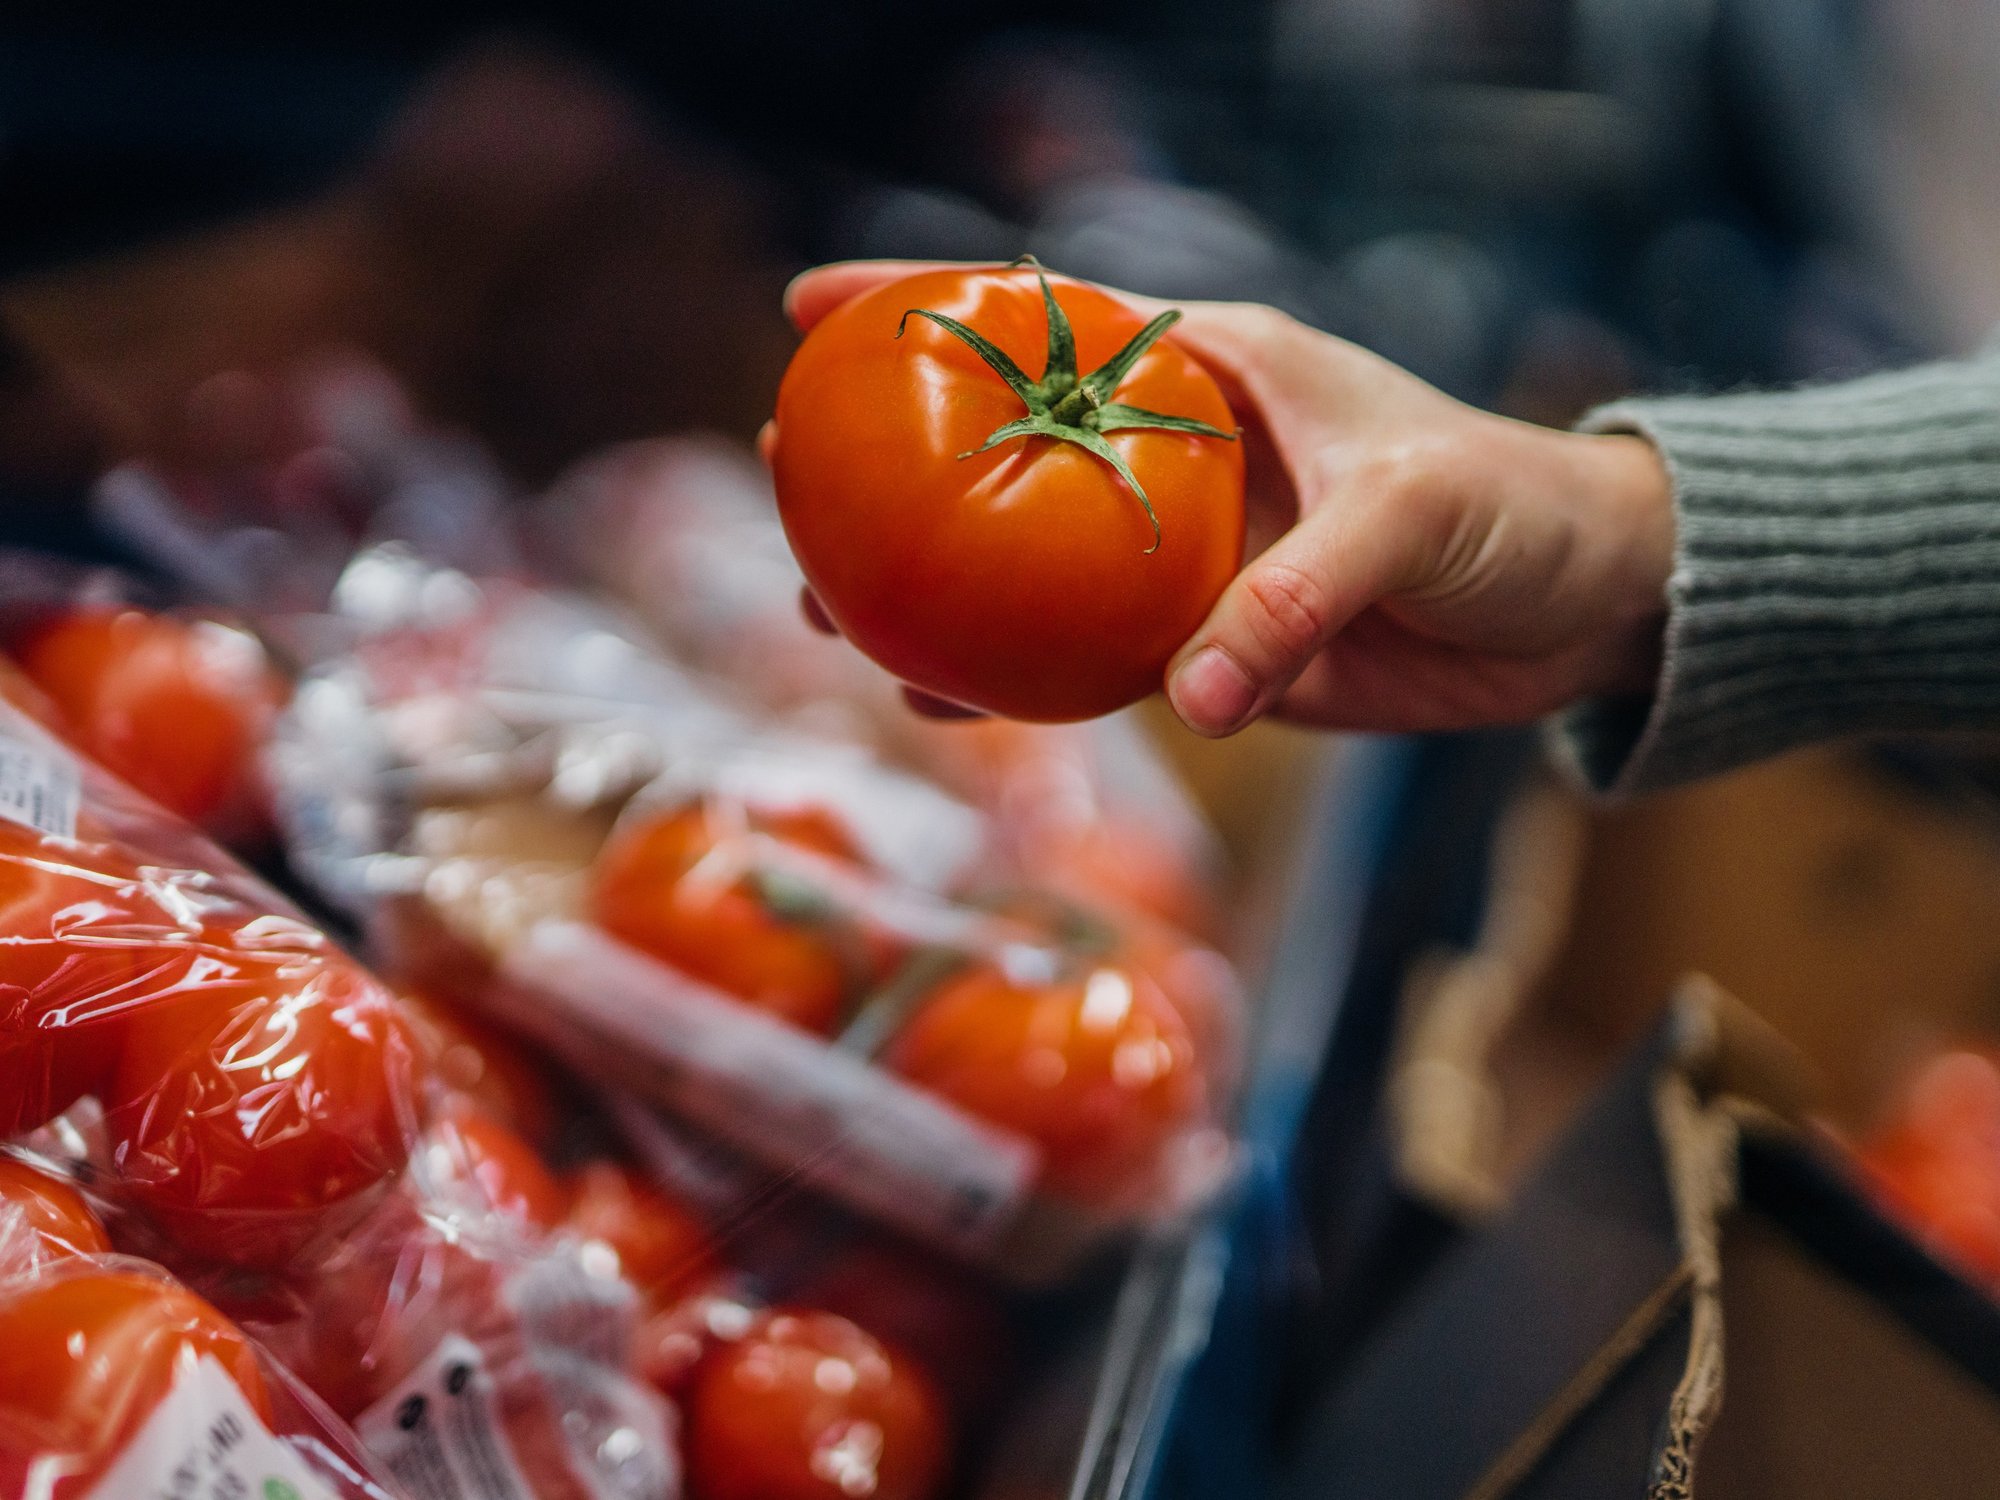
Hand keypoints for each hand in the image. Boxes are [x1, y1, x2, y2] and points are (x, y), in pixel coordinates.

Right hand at [771, 261, 1674, 736]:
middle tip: (794, 485)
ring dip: (940, 592)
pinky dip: (1024, 684)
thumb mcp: (1408, 517)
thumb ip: (1298, 596)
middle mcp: (1183, 459)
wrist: (1586, 607)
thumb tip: (1195, 699)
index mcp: (1217, 372)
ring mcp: (1190, 558)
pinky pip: (1096, 664)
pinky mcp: (1218, 645)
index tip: (813, 308)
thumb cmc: (1510, 509)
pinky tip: (949, 699)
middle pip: (1007, 455)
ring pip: (1032, 572)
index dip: (925, 305)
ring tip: (838, 613)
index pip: (1051, 320)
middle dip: (898, 467)